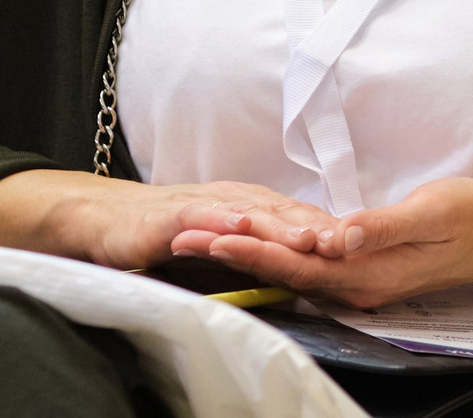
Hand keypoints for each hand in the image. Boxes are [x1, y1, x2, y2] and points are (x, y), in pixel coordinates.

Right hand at [0, 171, 344, 270]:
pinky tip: (239, 225)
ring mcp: (202, 206)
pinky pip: (200, 217)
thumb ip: (258, 253)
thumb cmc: (167, 236)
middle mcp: (231, 200)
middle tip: (353, 240)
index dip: (330, 229)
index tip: (366, 244)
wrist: (106, 221)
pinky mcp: (171, 218)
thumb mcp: (222, 246)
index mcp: (248, 206)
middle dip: (317, 225)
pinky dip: (221, 220)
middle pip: (283, 212)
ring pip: (249, 212)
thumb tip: (306, 272)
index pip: (296, 217)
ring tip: (309, 236)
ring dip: (280, 222)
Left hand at [167, 177, 472, 310]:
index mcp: (370, 271)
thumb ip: (383, 226)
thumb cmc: (469, 217)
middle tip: (183, 239)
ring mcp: (359, 278)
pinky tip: (250, 245)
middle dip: (234, 254)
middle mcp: (358, 282)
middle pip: (285, 269)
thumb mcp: (432, 211)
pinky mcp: (361, 267)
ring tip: (201, 241)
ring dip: (248, 254)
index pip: (299, 262)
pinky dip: (275, 253)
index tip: (213, 237)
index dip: (254, 249)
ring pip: (292, 268)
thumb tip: (339, 236)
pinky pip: (308, 264)